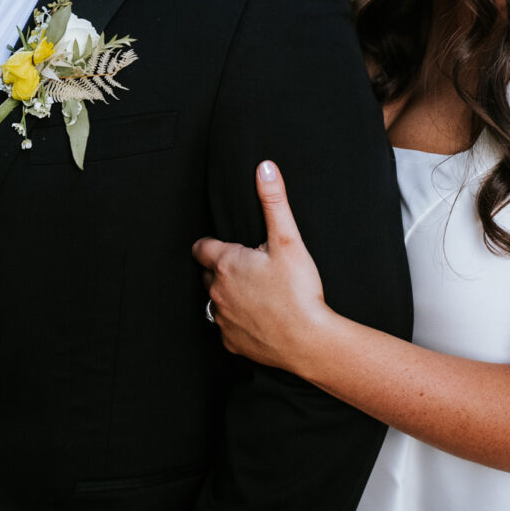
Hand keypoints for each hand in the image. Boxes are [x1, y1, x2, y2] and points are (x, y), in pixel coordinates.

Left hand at [192, 161, 330, 372]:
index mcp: (226, 264)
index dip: (210, 244)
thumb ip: (274, 202)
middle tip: (249, 267)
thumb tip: (265, 168)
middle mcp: (217, 292)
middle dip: (221, 269)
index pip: (201, 248)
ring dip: (229, 295)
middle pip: (207, 274)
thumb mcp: (287, 240)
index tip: (221, 245)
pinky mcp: (231, 342)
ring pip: (216, 302)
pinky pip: (228, 328)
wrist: (309, 340)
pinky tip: (260, 318)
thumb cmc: (298, 290)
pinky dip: (238, 322)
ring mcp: (223, 319)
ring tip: (255, 293)